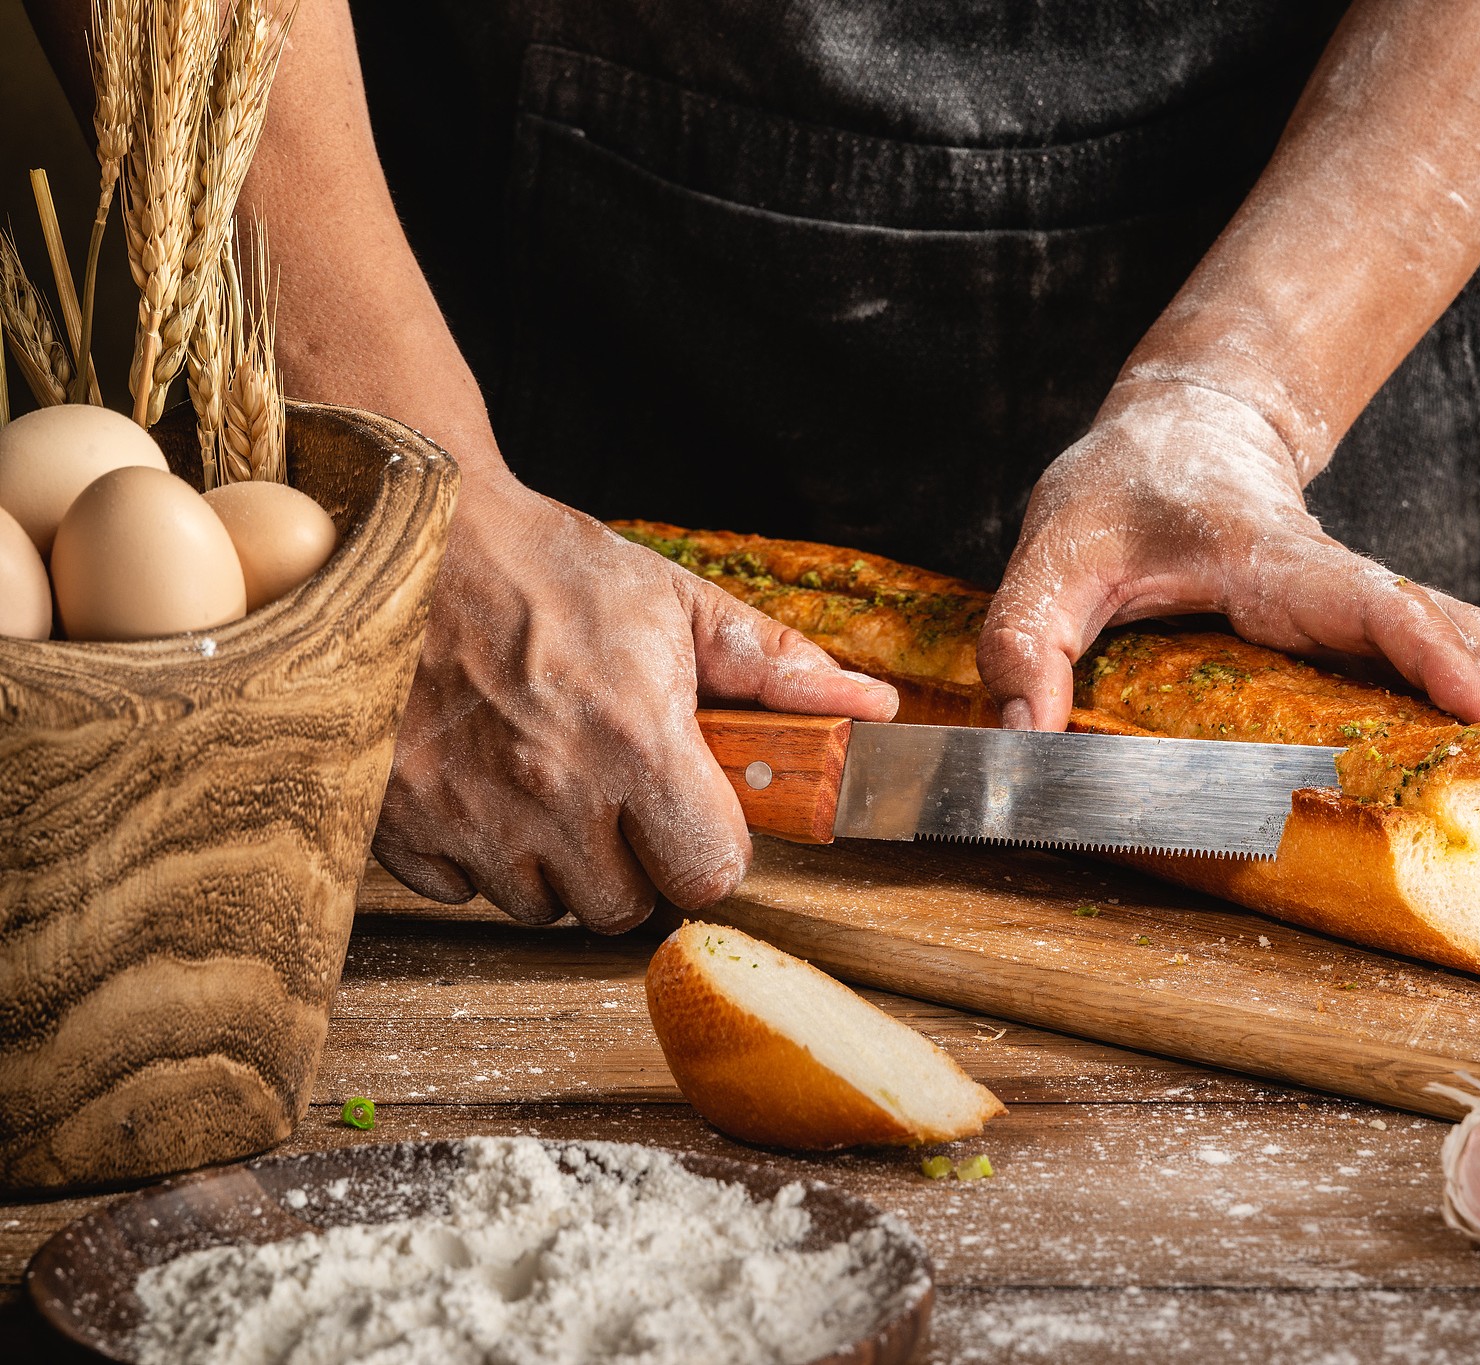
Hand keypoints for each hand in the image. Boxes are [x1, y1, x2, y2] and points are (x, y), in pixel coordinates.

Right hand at [372, 469, 898, 931]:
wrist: (414, 537)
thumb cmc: (548, 567)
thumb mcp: (676, 601)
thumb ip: (779, 668)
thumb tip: (872, 708)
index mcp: (635, 740)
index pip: (707, 874)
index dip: (711, 850)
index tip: (694, 815)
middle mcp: (551, 791)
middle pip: (622, 908)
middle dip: (633, 864)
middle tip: (620, 799)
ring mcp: (468, 813)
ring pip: (539, 905)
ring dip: (554, 865)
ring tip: (550, 785)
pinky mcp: (398, 818)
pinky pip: (457, 888)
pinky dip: (475, 855)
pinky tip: (486, 788)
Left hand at [978, 380, 1479, 729]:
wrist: (1174, 429)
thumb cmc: (1118, 487)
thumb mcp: (1054, 553)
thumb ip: (1028, 640)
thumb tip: (1024, 742)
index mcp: (1269, 557)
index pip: (1368, 601)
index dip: (1427, 651)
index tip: (1479, 704)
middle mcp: (1326, 576)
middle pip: (1439, 622)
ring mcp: (1344, 596)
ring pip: (1447, 632)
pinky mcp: (1346, 616)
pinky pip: (1420, 648)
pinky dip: (1464, 687)